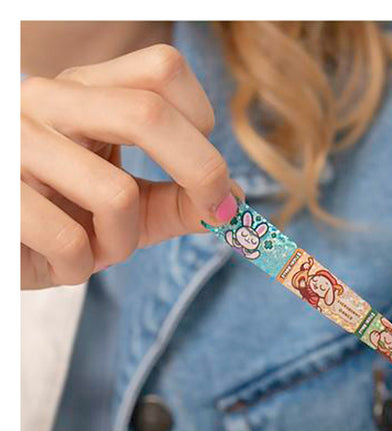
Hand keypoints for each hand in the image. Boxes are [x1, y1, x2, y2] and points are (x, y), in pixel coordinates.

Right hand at [21, 43, 242, 288]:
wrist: (5, 243)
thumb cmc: (68, 217)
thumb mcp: (133, 207)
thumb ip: (181, 201)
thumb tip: (236, 201)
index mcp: (86, 91)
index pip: (163, 70)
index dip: (203, 122)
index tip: (212, 171)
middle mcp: (47, 100)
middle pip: (148, 113)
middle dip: (201, 172)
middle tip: (218, 212)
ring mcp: (14, 142)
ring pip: (115, 193)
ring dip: (123, 242)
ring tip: (97, 248)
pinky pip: (70, 241)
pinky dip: (80, 266)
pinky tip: (62, 261)